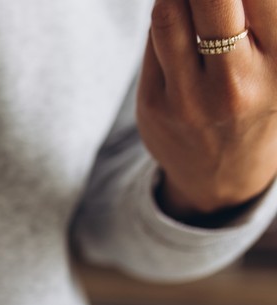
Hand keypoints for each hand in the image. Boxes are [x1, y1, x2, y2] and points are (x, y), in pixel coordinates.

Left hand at [138, 0, 276, 222]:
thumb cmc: (256, 95)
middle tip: (204, 1)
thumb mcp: (272, 59)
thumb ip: (255, 17)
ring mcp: (191, 98)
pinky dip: (165, 17)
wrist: (223, 174)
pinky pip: (152, 39)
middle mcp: (239, 84)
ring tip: (188, 5)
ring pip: (169, 13)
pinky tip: (178, 22)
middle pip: (211, 0)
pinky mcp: (154, 103)